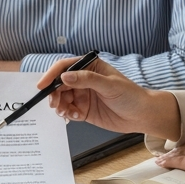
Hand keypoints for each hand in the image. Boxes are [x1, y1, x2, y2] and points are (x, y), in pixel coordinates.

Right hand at [39, 56, 181, 139]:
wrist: (142, 115)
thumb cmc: (131, 95)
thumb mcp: (110, 85)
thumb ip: (87, 80)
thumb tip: (65, 76)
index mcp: (90, 67)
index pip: (65, 67)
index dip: (51, 75)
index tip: (42, 85)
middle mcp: (83, 80)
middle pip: (59, 84)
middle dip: (54, 93)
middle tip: (54, 103)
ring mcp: (83, 95)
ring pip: (61, 98)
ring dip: (59, 105)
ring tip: (66, 112)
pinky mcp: (83, 109)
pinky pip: (68, 110)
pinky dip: (67, 114)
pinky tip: (76, 116)